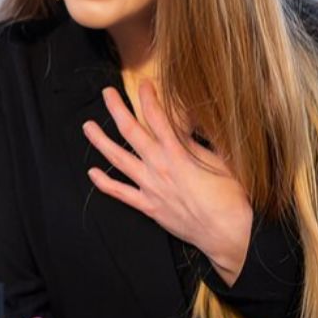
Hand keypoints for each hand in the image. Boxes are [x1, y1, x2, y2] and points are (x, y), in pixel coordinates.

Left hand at [82, 81, 253, 284]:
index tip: (143, 84)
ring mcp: (150, 187)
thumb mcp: (221, 160)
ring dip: (101, 141)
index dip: (149, 98)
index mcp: (178, 153)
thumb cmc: (230, 196)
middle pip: (131, 132)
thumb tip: (191, 124)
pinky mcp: (148, 206)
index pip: (158, 118)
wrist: (227, 233)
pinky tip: (92, 172)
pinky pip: (120, 193)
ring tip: (88, 127)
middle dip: (117, 110)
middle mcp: (159, 167)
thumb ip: (200, 142)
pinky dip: (104, 183)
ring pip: (118, 160)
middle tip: (107, 93)